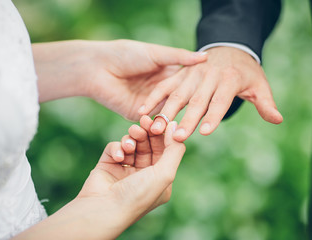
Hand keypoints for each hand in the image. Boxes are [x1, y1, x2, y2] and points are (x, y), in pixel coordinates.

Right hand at [14, 117, 185, 239]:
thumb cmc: (138, 195)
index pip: (165, 150)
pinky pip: (115, 148)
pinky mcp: (108, 165)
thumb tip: (174, 126)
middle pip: (149, 144)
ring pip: (132, 144)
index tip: (160, 120)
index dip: (162, 134)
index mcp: (160, 179)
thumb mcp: (165, 174)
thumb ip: (174, 150)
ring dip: (132, 139)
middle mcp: (144, 174)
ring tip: (130, 141)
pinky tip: (119, 157)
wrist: (104, 209)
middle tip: (143, 121)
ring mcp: (125, 170)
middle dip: (146, 132)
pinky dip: (117, 148)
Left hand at [33, 40, 206, 120]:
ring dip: (173, 121)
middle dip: (187, 111)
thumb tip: (205, 58)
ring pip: (165, 115)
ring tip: (186, 128)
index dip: (197, 92)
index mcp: (165, 74)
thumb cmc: (127, 55)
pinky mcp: (136, 114)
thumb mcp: (156, 54)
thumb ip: (179, 57)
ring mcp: (148, 103)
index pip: (185, 86)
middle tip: (201, 119)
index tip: (211, 98)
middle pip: (177, 103)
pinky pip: (150, 122)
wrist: (99, 66)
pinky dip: (158, 126)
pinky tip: (168, 130)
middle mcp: (158, 90)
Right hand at [138, 47, 282, 140]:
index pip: (220, 101)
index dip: (213, 117)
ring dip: (166, 111)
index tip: (203, 133)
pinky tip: (142, 112)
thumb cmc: (245, 72)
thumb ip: (266, 103)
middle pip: (197, 100)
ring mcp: (192, 75)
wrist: (229, 48)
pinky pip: (164, 86)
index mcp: (229, 80)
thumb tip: (278, 120)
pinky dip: (153, 98)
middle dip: (187, 120)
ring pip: (177, 94)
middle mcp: (208, 76)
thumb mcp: (259, 85)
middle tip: (178, 138)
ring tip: (156, 129)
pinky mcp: (180, 74)